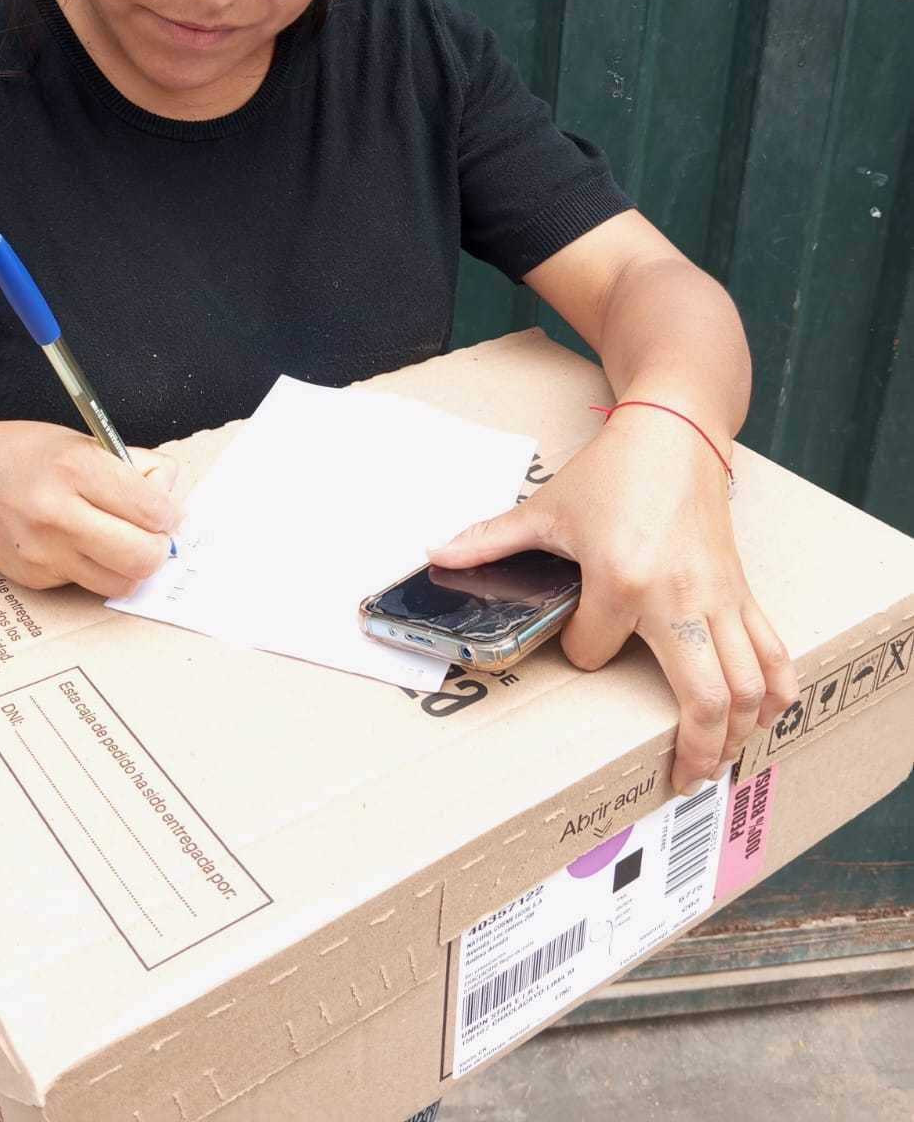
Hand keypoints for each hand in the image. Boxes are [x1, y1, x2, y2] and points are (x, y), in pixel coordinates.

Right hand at [0, 420, 179, 598]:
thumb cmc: (21, 454)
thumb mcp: (81, 441)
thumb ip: (132, 466)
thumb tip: (170, 495)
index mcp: (75, 469)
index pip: (152, 509)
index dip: (171, 513)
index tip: (167, 509)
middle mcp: (57, 515)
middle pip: (143, 556)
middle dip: (160, 547)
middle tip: (155, 533)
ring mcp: (44, 553)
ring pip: (122, 583)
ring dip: (134, 566)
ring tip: (125, 541)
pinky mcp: (36, 578)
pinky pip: (90, 583)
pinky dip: (100, 568)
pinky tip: (86, 543)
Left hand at [428, 412, 799, 792]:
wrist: (675, 431)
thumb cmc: (614, 470)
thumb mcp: (548, 506)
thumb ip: (492, 540)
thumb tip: (437, 555)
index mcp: (621, 580)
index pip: (594, 654)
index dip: (581, 656)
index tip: (578, 647)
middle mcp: (678, 597)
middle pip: (704, 699)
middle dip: (695, 748)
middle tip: (681, 779)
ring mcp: (719, 597)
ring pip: (749, 686)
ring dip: (738, 733)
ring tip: (717, 759)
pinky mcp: (743, 589)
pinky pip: (773, 652)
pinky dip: (774, 692)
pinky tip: (762, 718)